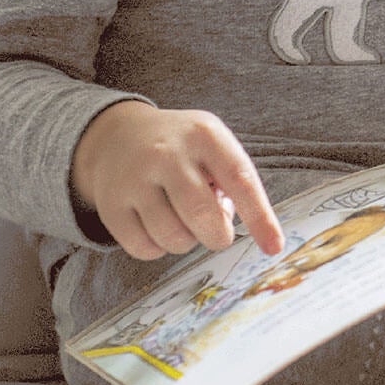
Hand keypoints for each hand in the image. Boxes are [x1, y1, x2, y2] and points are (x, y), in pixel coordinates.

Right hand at [71, 101, 284, 259]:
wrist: (118, 135)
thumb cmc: (181, 148)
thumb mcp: (212, 145)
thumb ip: (232, 181)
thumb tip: (231, 226)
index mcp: (204, 135)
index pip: (240, 178)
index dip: (260, 217)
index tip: (273, 247)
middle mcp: (167, 153)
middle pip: (203, 216)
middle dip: (218, 235)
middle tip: (216, 231)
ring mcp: (134, 178)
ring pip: (174, 238)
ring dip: (186, 241)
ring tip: (181, 218)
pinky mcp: (110, 204)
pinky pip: (145, 249)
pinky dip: (158, 247)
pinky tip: (156, 223)